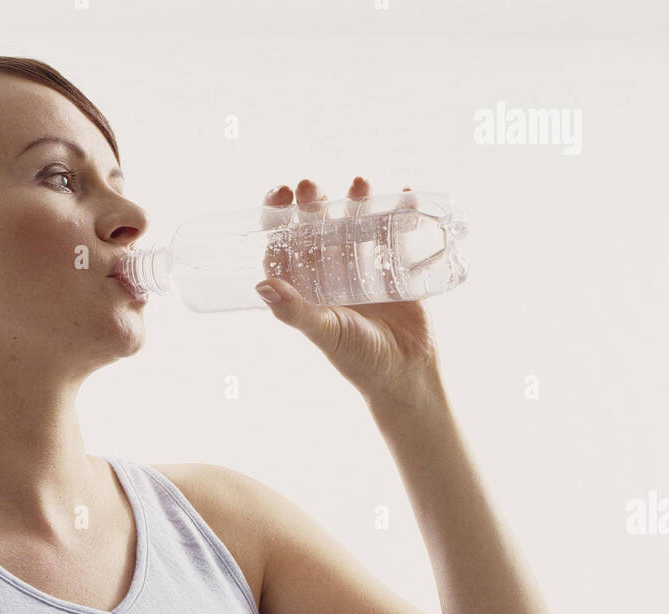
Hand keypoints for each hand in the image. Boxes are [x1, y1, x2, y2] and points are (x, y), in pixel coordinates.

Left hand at [256, 177, 439, 399]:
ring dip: (356, 200)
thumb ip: (296, 312)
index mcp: (307, 289)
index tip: (280, 195)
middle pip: (317, 228)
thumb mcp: (325, 332)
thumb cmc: (360, 360)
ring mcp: (364, 270)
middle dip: (313, 203)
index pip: (284, 247)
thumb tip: (262, 285)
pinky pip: (395, 233)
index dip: (277, 218)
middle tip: (311, 186)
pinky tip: (404, 193)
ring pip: (355, 224)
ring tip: (360, 183)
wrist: (406, 375)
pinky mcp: (395, 270)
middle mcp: (331, 276)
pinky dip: (400, 210)